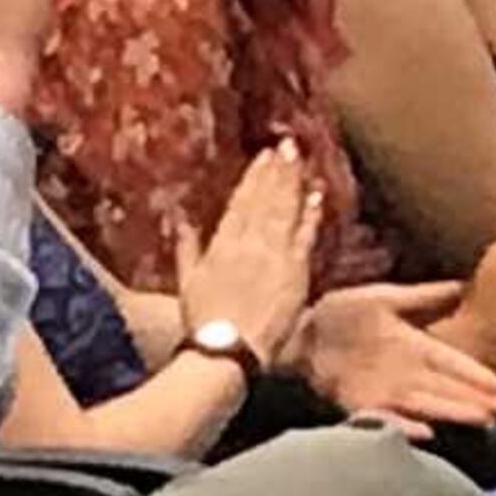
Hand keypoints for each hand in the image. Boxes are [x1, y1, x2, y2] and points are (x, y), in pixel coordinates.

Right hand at [173, 144, 318, 359]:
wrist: (229, 350)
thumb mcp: (187, 281)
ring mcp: (275, 256)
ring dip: (293, 183)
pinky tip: (317, 195)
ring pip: (285, 211)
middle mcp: (250, 243)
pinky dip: (311, 215)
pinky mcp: (295, 273)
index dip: (254, 177)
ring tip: (301, 159)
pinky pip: (305, 237)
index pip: (242, 202)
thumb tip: (179, 218)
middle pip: (266, 200)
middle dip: (277, 171)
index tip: (264, 156)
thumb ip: (185, 247)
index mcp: (222, 244)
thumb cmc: (203, 321)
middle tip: (287, 145)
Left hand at [286, 284, 495, 431]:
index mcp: (414, 345)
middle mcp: (407, 372)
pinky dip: (406, 426)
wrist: (299, 333)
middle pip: (447, 388)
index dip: (474, 373)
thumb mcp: (383, 298)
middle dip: (475, 400)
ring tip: (480, 420)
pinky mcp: (363, 405)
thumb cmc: (341, 313)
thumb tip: (462, 285)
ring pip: (428, 404)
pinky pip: (389, 418)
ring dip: (453, 412)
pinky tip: (427, 433)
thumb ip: (422, 296)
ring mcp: (387, 391)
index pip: (451, 361)